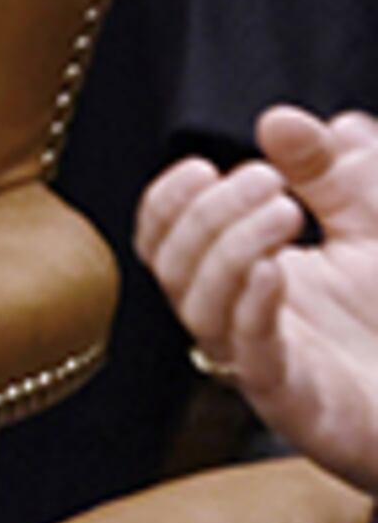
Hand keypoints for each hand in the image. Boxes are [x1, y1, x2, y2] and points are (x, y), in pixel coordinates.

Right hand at [140, 106, 377, 494]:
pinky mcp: (296, 402)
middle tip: (266, 179)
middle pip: (171, 266)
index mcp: (245, 276)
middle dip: (205, 212)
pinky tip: (276, 270)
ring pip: (199, 308)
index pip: (165, 239)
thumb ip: (331, 170)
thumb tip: (282, 120)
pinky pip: (250, 355)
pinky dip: (251, 305)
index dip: (167, 201)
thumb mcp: (375, 222)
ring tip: (284, 209)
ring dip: (228, 248)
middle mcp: (241, 320)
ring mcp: (264, 363)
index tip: (204, 166)